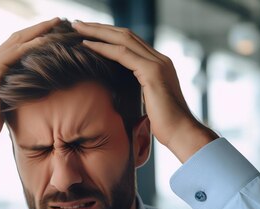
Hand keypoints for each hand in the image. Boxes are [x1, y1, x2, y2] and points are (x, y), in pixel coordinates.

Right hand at [0, 18, 60, 149]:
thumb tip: (28, 91)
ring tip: (56, 24)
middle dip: (37, 28)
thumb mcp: (2, 103)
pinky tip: (46, 41)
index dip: (30, 38)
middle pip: (15, 38)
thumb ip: (11, 91)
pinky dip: (31, 46)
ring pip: (16, 41)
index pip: (12, 47)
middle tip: (57, 20)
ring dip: (38, 31)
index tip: (49, 33)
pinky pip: (14, 54)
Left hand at [71, 21, 217, 161]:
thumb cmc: (165, 126)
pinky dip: (103, 47)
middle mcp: (160, 59)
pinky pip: (122, 54)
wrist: (182, 133)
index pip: (131, 42)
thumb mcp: (150, 104)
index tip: (89, 34)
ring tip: (77, 28)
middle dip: (100, 27)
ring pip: (123, 39)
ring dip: (97, 32)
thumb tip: (124, 99)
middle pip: (125, 34)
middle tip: (78, 24)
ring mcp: (157, 63)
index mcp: (159, 65)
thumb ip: (139, 94)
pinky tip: (86, 45)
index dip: (109, 35)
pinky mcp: (152, 72)